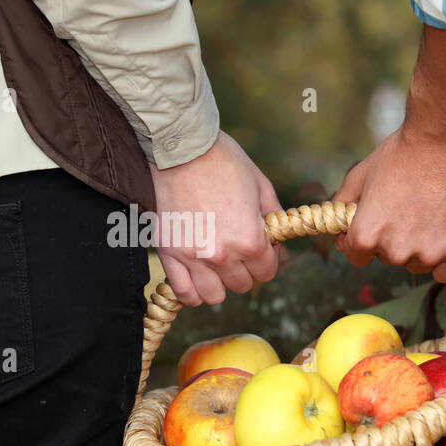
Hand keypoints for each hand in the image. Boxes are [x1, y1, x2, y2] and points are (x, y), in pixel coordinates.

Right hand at [150, 131, 281, 305]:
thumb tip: (276, 239)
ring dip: (219, 284)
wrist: (181, 149)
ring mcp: (193, 257)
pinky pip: (184, 293)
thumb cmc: (223, 161)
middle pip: (242, 285)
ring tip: (216, 266)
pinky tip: (197, 277)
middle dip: (244, 270)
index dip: (266, 260)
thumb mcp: (260, 185)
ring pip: (214, 296)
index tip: (260, 250)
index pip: (267, 272)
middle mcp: (222, 255)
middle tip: (237, 251)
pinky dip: (193, 292)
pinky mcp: (169, 253)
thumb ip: (272, 216)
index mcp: (250, 239)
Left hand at [333, 113, 445, 283]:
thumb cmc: (403, 152)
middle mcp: (395, 251)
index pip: (358, 256)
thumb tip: (338, 240)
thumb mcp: (360, 176)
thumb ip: (342, 210)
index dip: (368, 236)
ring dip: (423, 247)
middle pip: (391, 258)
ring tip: (433, 210)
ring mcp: (429, 254)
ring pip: (420, 264)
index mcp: (365, 235)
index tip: (383, 218)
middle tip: (411, 205)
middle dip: (396, 239)